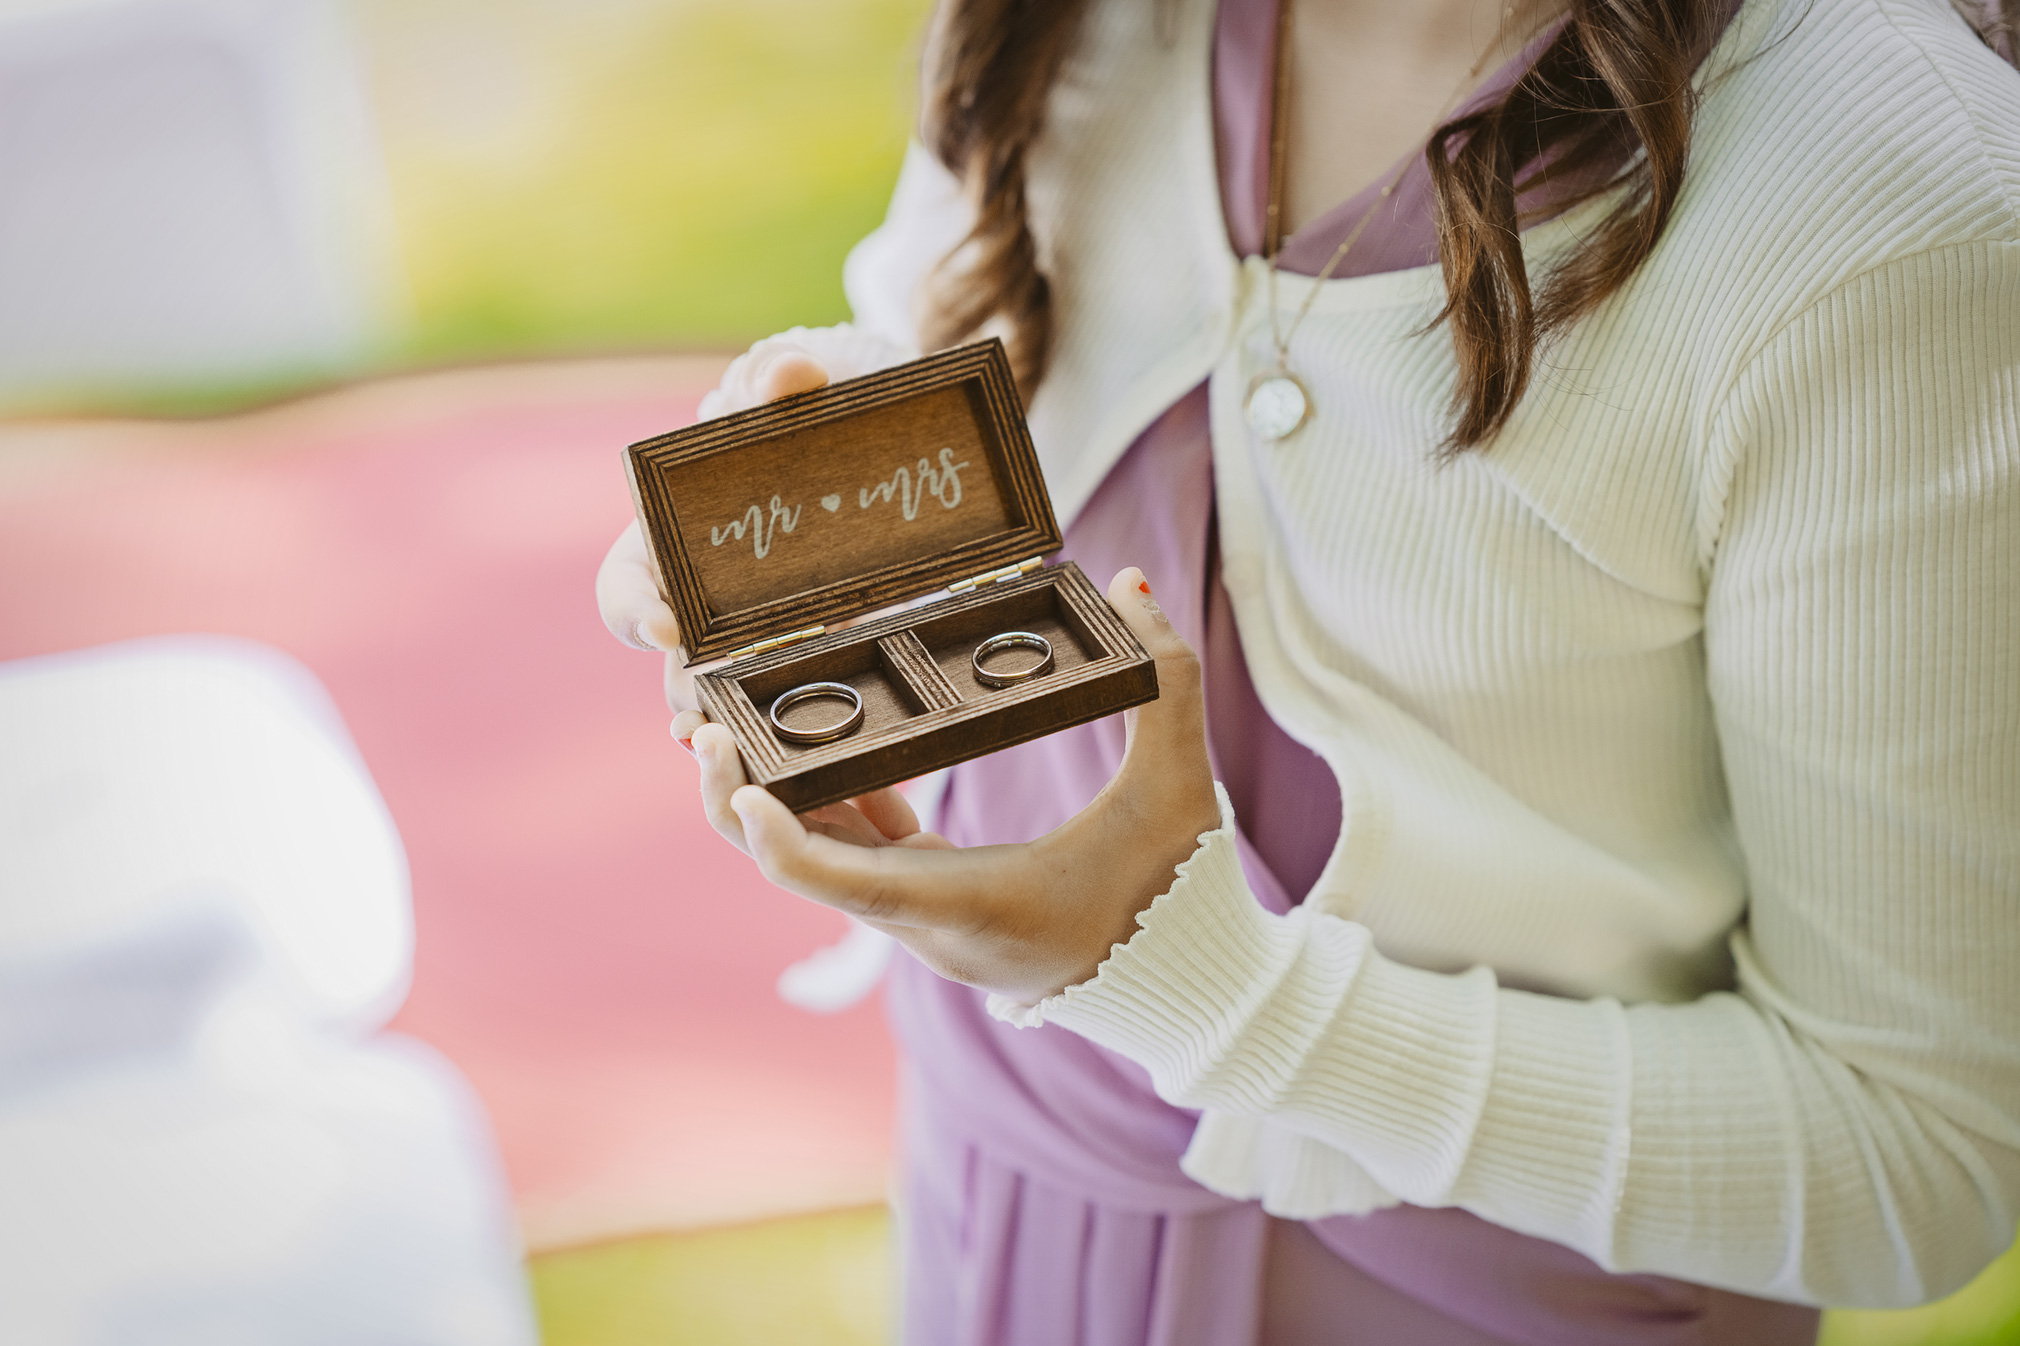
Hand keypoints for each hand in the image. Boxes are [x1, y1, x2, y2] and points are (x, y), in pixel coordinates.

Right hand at [595, 339, 933, 843]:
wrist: (832, 453)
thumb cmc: (782, 425)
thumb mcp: (781, 397)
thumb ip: (778, 388)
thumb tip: (790, 372)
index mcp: (664, 548)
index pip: (628, 589)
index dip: (639, 608)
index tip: (664, 622)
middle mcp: (695, 614)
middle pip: (674, 673)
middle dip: (689, 701)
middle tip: (703, 726)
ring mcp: (747, 651)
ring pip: (731, 714)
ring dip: (744, 746)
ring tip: (762, 774)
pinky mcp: (802, 672)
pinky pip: (794, 725)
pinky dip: (814, 755)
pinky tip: (856, 796)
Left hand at [688, 568, 1219, 1004]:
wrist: (1188, 986)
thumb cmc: (1179, 895)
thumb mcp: (1181, 785)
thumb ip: (1164, 678)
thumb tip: (1133, 583)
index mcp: (968, 902)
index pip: (839, 881)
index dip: (774, 833)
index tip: (737, 776)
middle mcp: (927, 924)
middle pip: (797, 868)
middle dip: (738, 796)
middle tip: (703, 723)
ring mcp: (925, 921)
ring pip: (818, 863)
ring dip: (774, 796)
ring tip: (733, 722)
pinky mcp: (935, 906)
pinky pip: (858, 858)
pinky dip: (832, 806)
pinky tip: (834, 746)